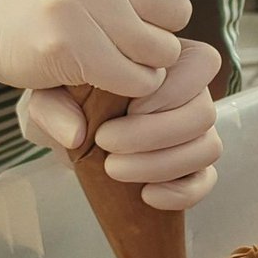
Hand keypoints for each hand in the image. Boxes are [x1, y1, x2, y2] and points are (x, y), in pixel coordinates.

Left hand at [17, 40, 222, 209]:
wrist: (66, 125)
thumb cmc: (67, 96)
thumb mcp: (50, 92)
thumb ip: (54, 105)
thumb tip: (76, 134)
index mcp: (169, 62)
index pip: (203, 63)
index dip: (171, 89)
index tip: (125, 106)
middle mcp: (191, 94)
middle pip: (204, 112)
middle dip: (154, 133)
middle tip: (106, 141)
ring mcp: (195, 133)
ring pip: (208, 148)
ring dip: (162, 164)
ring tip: (113, 168)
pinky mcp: (191, 169)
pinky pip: (205, 181)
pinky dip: (180, 192)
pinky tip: (145, 195)